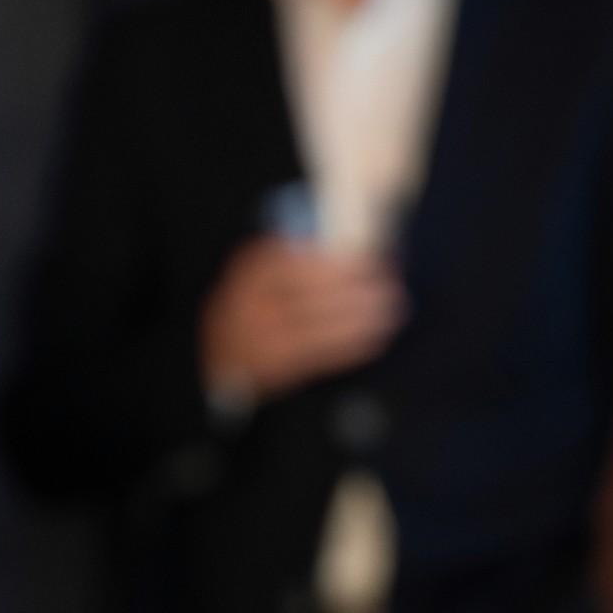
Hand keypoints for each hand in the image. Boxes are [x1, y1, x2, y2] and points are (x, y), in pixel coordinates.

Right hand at [200, 237, 402, 404]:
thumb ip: (303, 256)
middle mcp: (252, 301)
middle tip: (390, 287)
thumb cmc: (257, 303)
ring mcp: (261, 336)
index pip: (300, 260)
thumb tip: (358, 247)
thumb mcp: (266, 272)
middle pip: (314, 294)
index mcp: (253, 269)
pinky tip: (376, 335)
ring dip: (362, 318)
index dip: (342, 263)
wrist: (220, 355)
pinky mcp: (275, 365)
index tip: (375, 262)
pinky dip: (353, 344)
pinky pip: (322, 353)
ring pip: (322, 326)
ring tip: (392, 309)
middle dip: (358, 290)